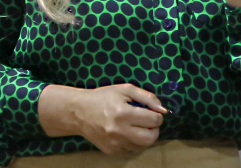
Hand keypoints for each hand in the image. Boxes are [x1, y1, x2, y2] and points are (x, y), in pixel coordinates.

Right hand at [39, 84, 165, 154]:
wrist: (78, 112)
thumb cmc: (103, 97)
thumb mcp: (125, 90)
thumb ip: (146, 97)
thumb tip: (162, 109)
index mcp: (123, 113)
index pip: (153, 120)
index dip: (157, 115)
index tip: (152, 111)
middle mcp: (119, 131)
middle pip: (151, 137)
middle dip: (154, 128)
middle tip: (149, 121)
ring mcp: (115, 143)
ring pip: (143, 146)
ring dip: (145, 136)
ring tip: (138, 126)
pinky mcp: (111, 151)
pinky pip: (131, 150)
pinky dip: (134, 142)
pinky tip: (128, 132)